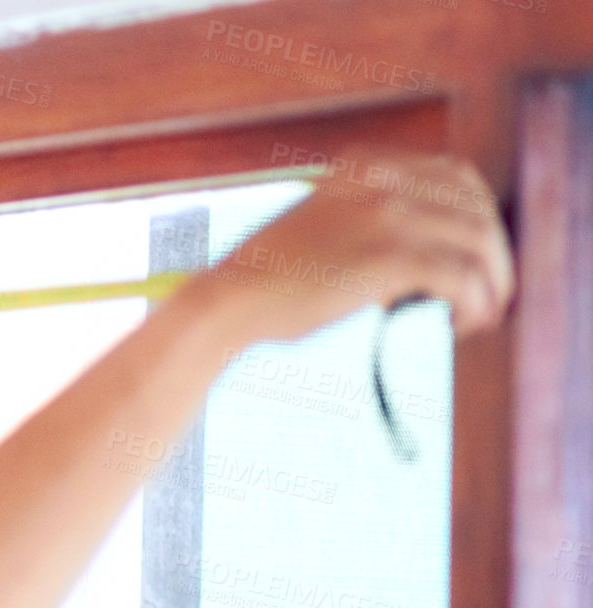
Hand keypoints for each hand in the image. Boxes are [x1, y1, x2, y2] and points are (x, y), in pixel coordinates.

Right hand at [181, 145, 514, 343]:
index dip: (479, 218)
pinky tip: (460, 323)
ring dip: (492, 283)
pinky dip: (474, 303)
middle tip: (487, 296)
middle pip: (476, 209)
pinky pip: (461, 277)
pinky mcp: (389, 256)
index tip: (477, 258)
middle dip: (494, 256)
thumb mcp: (321, 225)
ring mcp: (387, 214)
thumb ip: (364, 221)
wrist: (229, 300)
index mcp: (366, 166)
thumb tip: (417, 256)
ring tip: (480, 315)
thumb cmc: (268, 281)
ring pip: (480, 242)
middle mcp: (383, 180)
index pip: (456, 176)